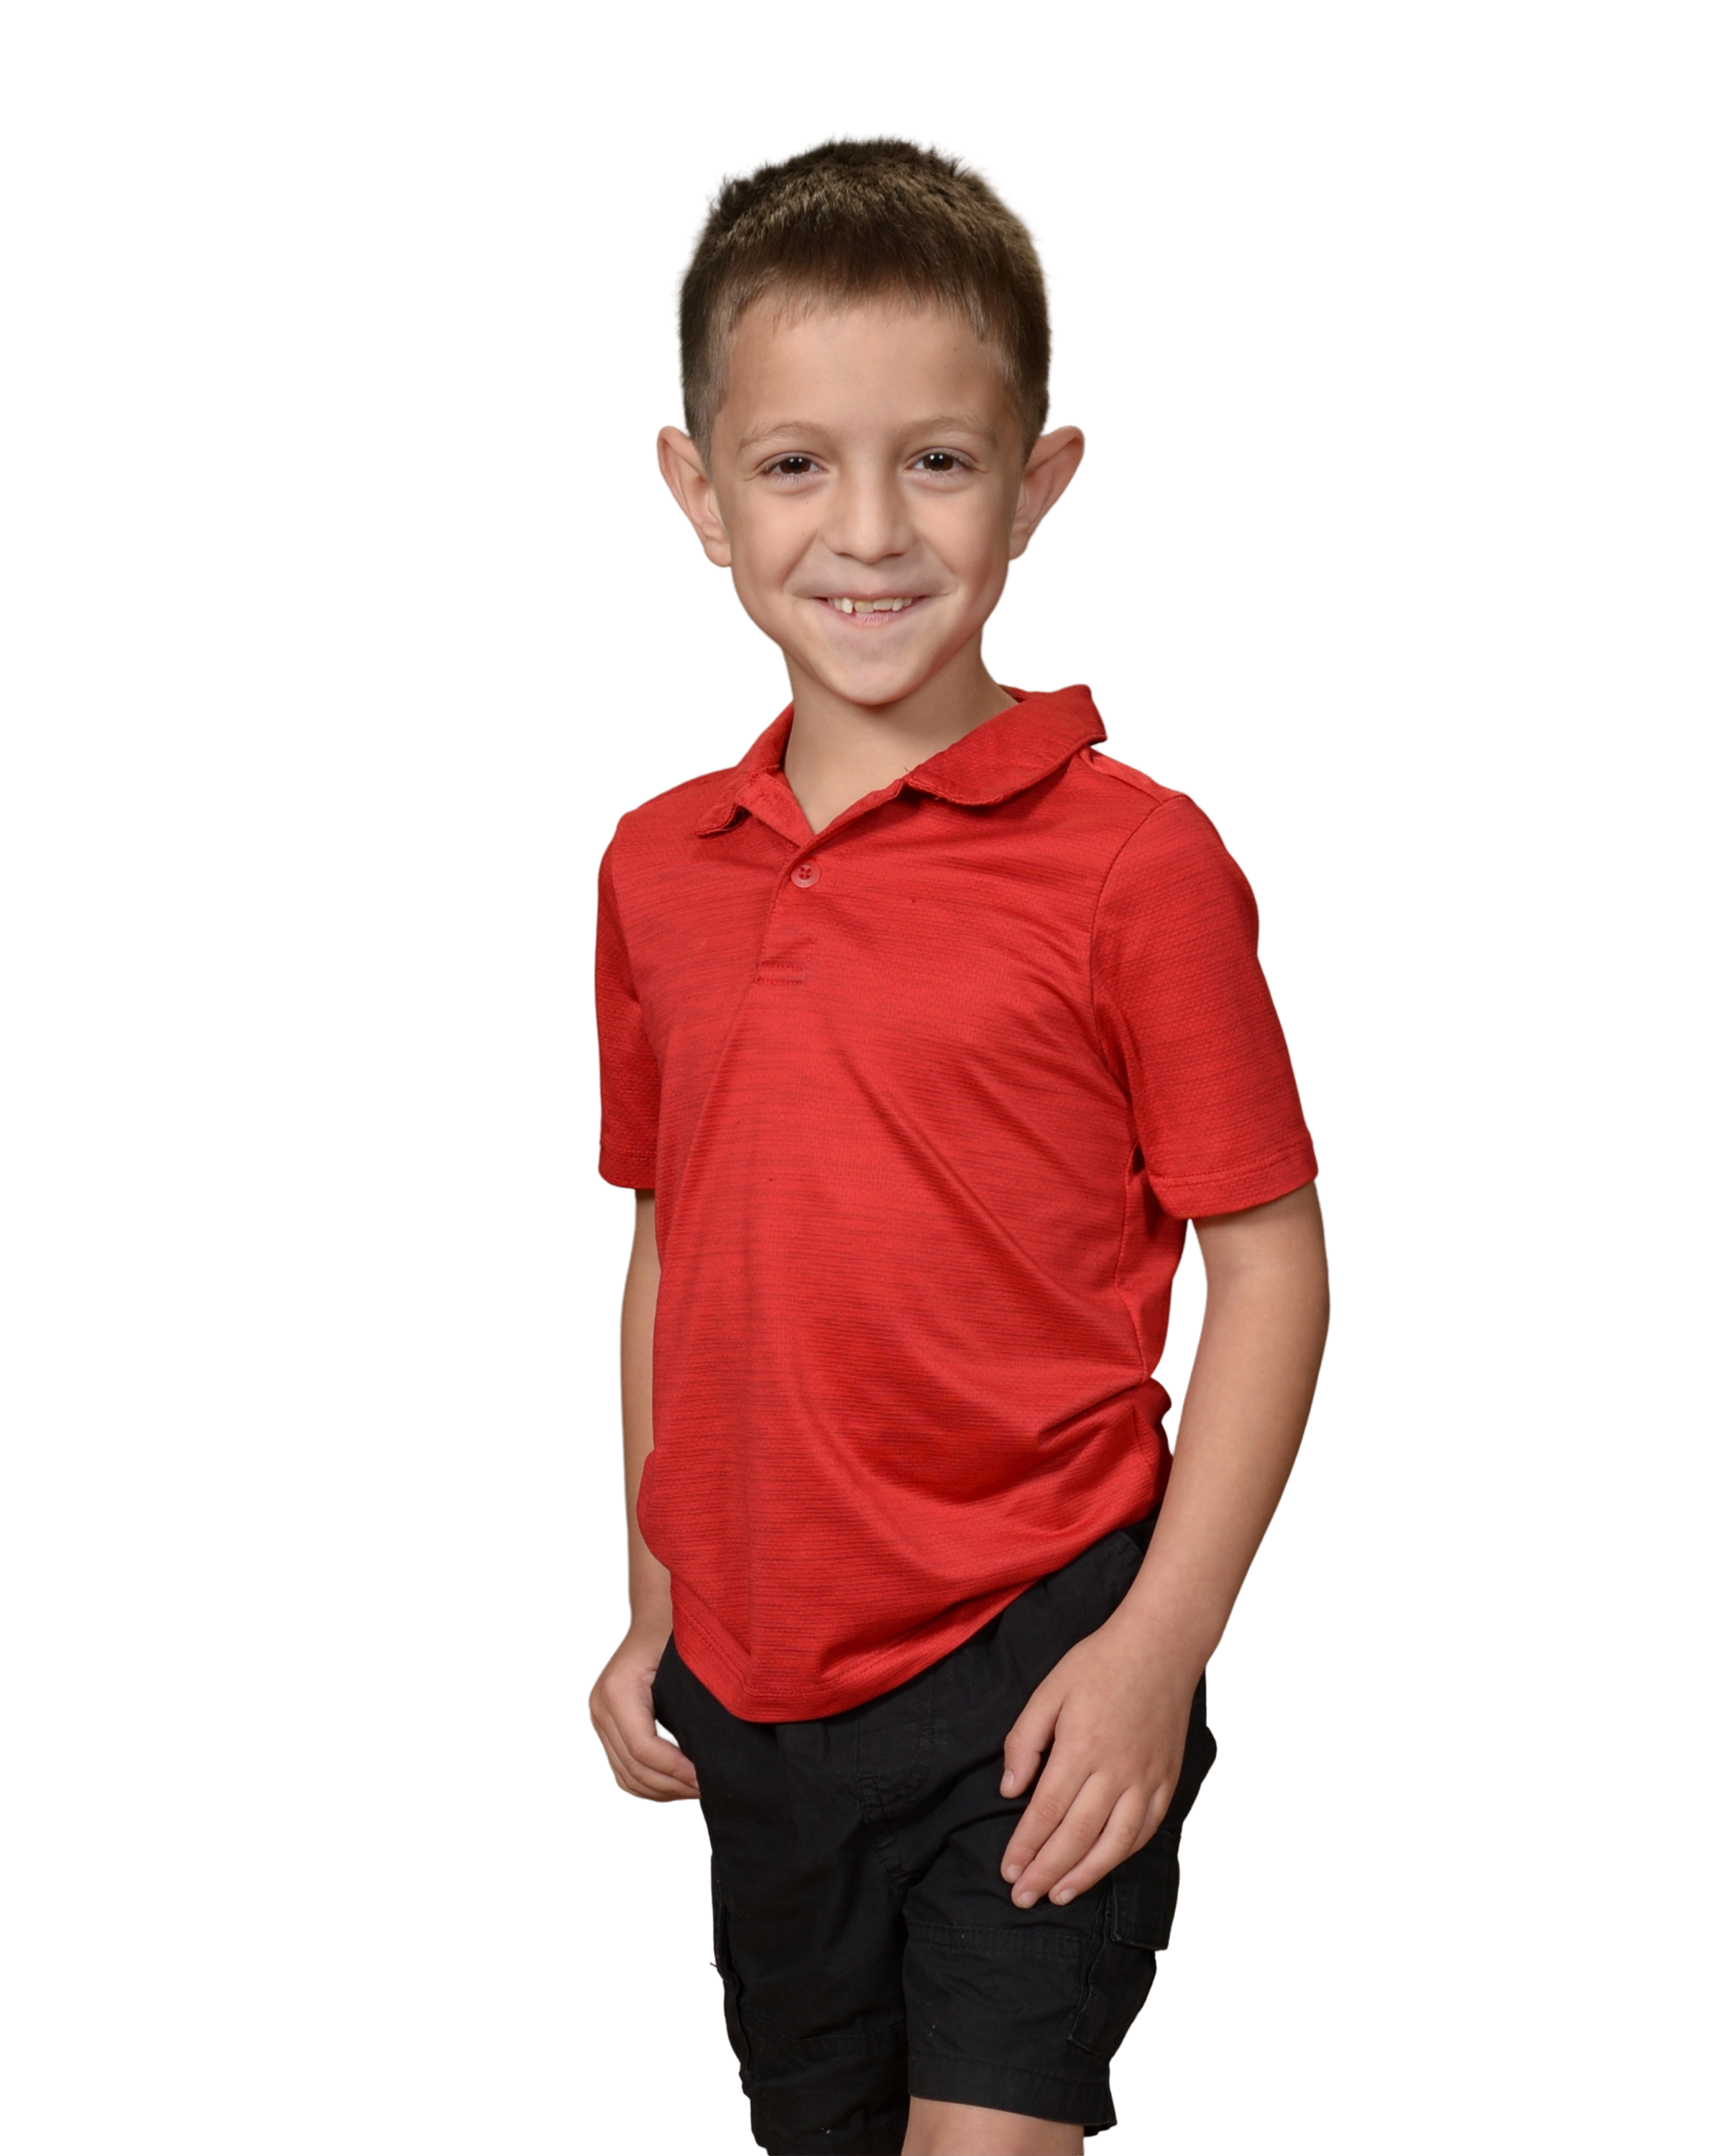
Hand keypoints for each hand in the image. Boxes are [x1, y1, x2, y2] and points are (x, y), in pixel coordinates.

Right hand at [586, 1619, 701, 1802]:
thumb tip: (711, 1750)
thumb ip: (692, 1700)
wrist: (655, 1615)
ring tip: (694, 1790)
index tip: (704, 1777)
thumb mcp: (685, 1658)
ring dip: (660, 1791)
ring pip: (625, 1776)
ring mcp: (599, 1719)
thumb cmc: (673, 1631)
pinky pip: (622, 1770)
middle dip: (671, 1786)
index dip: (675, 1770)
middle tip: (707, 1789)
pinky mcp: (606, 1728)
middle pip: (633, 1768)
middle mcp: (600, 1708)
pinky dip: (648, 1784)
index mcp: (617, 1690)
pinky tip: (676, 1785)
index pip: (643, 1748)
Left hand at [997, 1616, 1190, 1908]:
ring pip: (1114, 1843)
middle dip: (1046, 1871)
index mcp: (1081, 1747)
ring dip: (1084, 1875)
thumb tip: (1009, 1790)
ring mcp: (1146, 1779)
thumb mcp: (1049, 1691)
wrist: (1160, 1647)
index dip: (1025, 1846)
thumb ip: (1024, 1741)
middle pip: (1076, 1836)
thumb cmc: (1099, 1664)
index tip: (1008, 1871)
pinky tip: (1101, 1866)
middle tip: (1022, 1897)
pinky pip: (1146, 1830)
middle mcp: (1116, 1771)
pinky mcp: (1167, 1781)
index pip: (1047, 1811)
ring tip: (1058, 1896)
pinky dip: (1122, 1854)